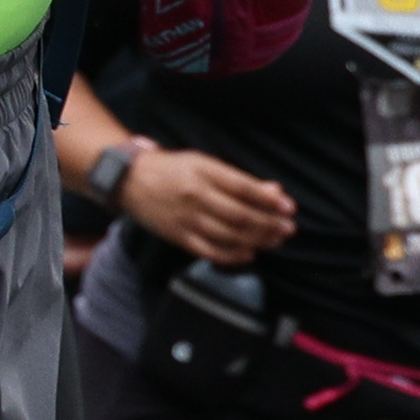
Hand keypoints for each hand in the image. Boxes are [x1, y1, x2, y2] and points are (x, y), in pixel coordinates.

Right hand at [116, 137, 295, 261]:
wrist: (130, 180)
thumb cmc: (172, 169)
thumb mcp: (204, 164)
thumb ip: (237, 179)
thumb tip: (273, 191)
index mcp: (204, 172)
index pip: (244, 188)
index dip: (269, 200)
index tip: (289, 208)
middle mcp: (196, 196)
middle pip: (241, 215)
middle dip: (269, 224)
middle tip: (288, 228)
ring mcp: (186, 219)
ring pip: (229, 235)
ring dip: (257, 240)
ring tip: (275, 240)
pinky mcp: (178, 237)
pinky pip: (210, 251)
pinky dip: (232, 256)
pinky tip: (250, 254)